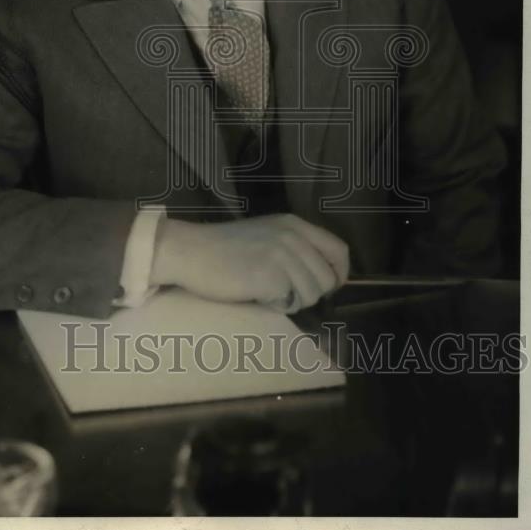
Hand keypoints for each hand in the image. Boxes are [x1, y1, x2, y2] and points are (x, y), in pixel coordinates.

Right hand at [151, 213, 349, 312]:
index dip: (338, 274)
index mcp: (294, 224)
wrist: (191, 251)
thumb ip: (294, 247)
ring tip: (266, 290)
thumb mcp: (267, 234)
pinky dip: (276, 305)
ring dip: (293, 301)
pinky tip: (256, 294)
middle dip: (310, 293)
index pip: (339, 251)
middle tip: (283, 291)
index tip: (324, 287)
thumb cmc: (225, 247)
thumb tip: (322, 276)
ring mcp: (282, 255)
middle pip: (328, 279)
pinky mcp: (270, 276)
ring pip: (312, 295)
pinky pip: (290, 302)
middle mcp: (293, 237)